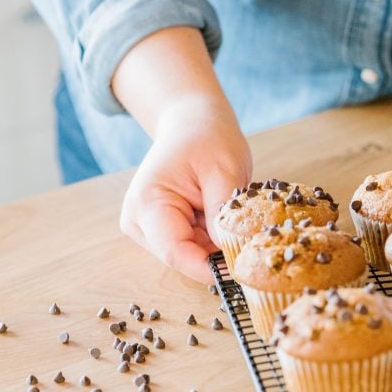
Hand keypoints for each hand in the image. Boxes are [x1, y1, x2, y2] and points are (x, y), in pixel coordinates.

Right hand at [119, 98, 251, 282]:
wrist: (192, 123)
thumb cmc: (206, 138)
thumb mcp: (223, 171)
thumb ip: (223, 213)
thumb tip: (230, 252)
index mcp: (148, 205)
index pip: (177, 254)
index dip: (212, 267)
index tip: (244, 268)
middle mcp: (140, 222)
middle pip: (185, 258)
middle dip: (219, 254)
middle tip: (252, 238)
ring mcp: (149, 228)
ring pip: (192, 255)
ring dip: (218, 244)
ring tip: (234, 215)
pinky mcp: (162, 229)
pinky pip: (195, 246)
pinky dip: (215, 238)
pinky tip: (223, 216)